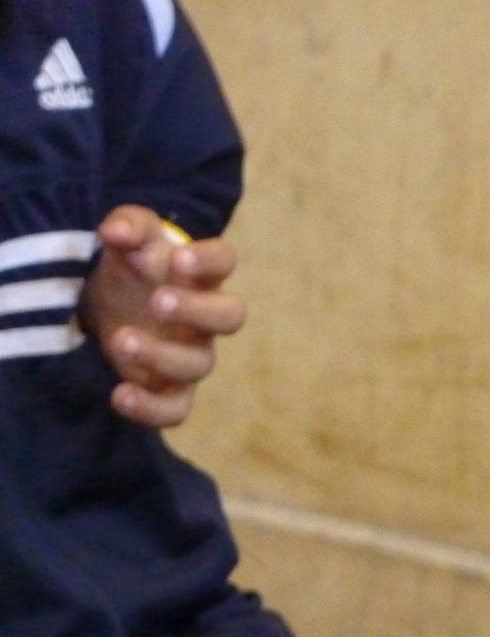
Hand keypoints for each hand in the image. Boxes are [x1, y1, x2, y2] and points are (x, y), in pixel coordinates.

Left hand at [78, 205, 245, 427]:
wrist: (113, 303)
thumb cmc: (133, 267)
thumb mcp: (128, 238)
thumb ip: (127, 226)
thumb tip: (115, 231)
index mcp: (199, 275)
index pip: (224, 261)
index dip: (210, 261)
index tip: (179, 260)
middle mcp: (205, 318)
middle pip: (230, 316)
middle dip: (197, 311)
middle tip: (158, 302)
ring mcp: (191, 355)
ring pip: (198, 365)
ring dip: (161, 355)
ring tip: (121, 340)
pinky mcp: (170, 388)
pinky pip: (177, 410)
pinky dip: (152, 409)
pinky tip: (120, 394)